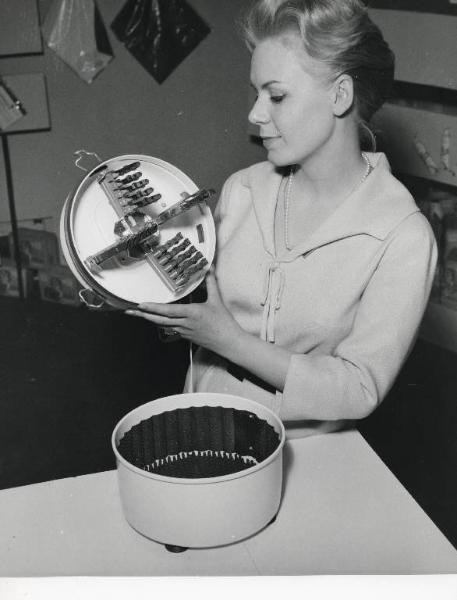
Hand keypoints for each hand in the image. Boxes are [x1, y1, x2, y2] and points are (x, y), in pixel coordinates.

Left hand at [125, 269, 243, 355]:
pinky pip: (170, 328)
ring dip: (149, 319)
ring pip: (162, 325)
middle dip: (143, 315)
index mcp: (191, 314)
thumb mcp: (217, 300)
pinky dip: (161, 323)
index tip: (141, 304)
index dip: (153, 308)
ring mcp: (184, 331)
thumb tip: (209, 269)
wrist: (228, 342)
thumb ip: (211, 283)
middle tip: (130, 310)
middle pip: (159, 320)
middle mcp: (185, 323)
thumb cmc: (223, 323)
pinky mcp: (185, 335)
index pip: (168, 311)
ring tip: (138, 313)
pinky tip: (155, 319)